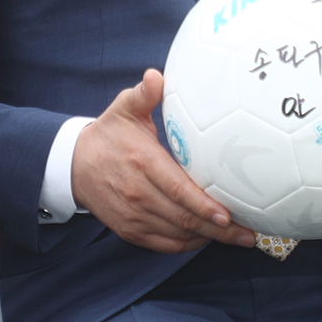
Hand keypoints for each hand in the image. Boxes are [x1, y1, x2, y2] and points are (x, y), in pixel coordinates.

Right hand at [72, 69, 255, 252]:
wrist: (74, 165)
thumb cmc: (108, 135)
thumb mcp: (123, 109)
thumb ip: (144, 94)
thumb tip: (156, 77)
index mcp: (142, 162)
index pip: (177, 189)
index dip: (203, 205)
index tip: (228, 214)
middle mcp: (137, 193)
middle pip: (183, 218)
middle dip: (219, 229)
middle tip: (247, 234)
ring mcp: (133, 216)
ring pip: (177, 234)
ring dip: (208, 238)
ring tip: (236, 238)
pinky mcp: (130, 231)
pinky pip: (164, 244)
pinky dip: (187, 244)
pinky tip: (206, 237)